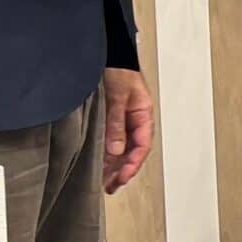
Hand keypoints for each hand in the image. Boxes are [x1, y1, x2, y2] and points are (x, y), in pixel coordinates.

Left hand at [101, 66, 154, 193]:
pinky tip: (99, 164)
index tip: (122, 178)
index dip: (133, 164)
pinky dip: (106, 154)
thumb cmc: (118, 69)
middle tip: (112, 186)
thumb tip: (115, 150)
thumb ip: (116, 122)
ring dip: (114, 165)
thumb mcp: (118, 96)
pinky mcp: (108, 118)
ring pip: (121, 148)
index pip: (142, 145)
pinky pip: (110, 141)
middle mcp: (133, 120)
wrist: (107, 54)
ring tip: (105, 181)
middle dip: (123, 170)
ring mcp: (121, 120)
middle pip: (132, 150)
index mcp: (143, 114)